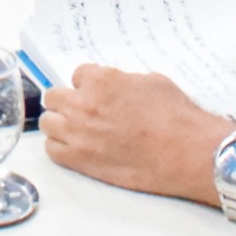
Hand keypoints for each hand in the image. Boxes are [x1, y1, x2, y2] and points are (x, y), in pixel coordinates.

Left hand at [38, 66, 232, 202]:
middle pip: (55, 97)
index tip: (97, 94)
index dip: (88, 85)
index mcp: (101, 81)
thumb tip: (116, 88)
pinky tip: (76, 148)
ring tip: (77, 130)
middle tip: (83, 110)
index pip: (78, 75)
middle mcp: (84, 105)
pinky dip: (60, 147)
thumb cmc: (176, 117)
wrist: (186, 152)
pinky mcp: (81, 160)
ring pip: (49, 122)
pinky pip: (52, 150)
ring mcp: (79, 133)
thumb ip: (123, 81)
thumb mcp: (151, 81)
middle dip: (68, 101)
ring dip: (61, 123)